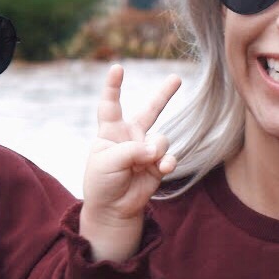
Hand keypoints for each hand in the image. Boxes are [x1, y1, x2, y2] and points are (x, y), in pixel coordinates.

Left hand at [79, 63, 180, 262]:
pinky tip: (163, 168)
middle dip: (164, 94)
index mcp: (110, 131)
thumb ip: (132, 151)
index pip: (111, 104)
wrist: (113, 210)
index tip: (117, 68)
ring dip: (156, 149)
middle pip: (150, 110)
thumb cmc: (102, 183)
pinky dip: (167, 162)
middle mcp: (130, 137)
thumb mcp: (108, 163)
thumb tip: (156, 149)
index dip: (113, 86)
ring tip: (148, 161)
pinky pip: (169, 157)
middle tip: (177, 78)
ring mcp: (146, 151)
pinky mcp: (157, 166)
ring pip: (161, 139)